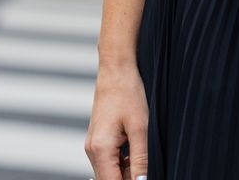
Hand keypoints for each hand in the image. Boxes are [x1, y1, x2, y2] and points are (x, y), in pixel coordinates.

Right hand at [85, 61, 148, 179]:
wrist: (116, 70)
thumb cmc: (128, 93)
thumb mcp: (140, 127)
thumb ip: (140, 158)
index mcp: (100, 150)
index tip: (144, 178)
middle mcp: (92, 150)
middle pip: (109, 179)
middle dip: (128, 178)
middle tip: (146, 167)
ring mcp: (93, 145)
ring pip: (110, 171)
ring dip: (126, 170)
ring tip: (142, 152)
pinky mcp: (98, 140)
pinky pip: (109, 160)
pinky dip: (122, 160)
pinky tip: (135, 147)